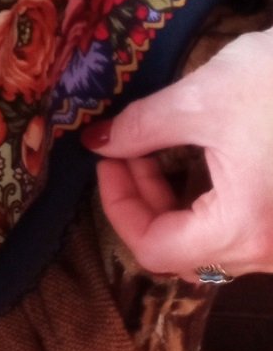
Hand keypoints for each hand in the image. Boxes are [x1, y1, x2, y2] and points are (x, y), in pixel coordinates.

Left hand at [83, 24, 272, 279]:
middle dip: (142, 198)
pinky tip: (197, 155)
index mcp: (242, 229)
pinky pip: (236, 227)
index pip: (155, 249)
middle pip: (181, 250)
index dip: (118, 205)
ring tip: (156, 145)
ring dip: (171, 198)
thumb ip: (141, 127)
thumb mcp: (200, 98)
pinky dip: (205, 199)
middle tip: (126, 146)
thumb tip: (96, 143)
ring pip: (208, 240)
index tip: (107, 158)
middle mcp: (268, 251)